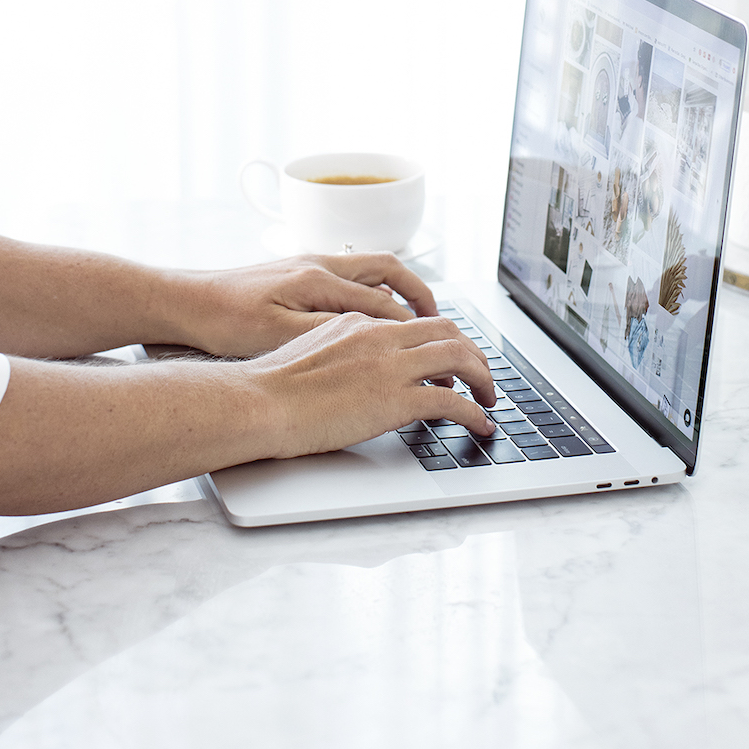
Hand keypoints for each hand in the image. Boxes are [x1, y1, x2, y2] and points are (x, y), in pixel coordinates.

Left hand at [178, 251, 439, 355]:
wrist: (184, 302)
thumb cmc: (224, 321)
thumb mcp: (277, 334)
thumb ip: (330, 331)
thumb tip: (374, 334)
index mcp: (318, 280)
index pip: (384, 302)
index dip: (413, 329)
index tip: (434, 351)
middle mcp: (319, 264)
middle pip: (388, 270)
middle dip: (420, 295)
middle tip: (441, 323)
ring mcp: (308, 265)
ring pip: (371, 268)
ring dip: (399, 289)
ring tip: (416, 316)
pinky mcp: (297, 273)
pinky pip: (351, 275)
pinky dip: (374, 289)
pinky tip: (371, 313)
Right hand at [248, 312, 496, 457]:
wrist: (259, 401)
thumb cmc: (270, 387)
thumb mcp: (310, 352)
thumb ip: (341, 353)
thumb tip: (355, 373)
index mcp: (359, 323)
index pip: (415, 324)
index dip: (442, 340)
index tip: (452, 359)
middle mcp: (380, 337)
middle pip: (447, 332)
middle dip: (472, 354)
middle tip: (482, 377)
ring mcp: (389, 366)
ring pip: (458, 357)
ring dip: (482, 378)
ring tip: (489, 399)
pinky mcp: (395, 399)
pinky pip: (451, 401)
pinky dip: (473, 413)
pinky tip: (480, 425)